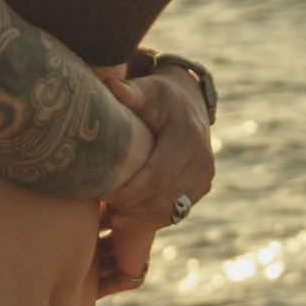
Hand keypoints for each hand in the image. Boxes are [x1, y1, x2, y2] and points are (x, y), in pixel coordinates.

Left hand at [98, 64, 212, 289]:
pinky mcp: (201, 189)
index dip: (126, 191)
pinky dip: (148, 219)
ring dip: (136, 216)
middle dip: (128, 205)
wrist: (188, 104)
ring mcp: (205, 178)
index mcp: (188, 137)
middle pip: (160, 198)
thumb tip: (111, 86)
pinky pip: (174, 214)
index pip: (155, 177)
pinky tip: (124, 217)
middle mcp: (203, 161)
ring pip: (167, 212)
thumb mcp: (146, 90)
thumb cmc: (159, 97)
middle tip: (102, 200)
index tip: (101, 190)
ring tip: (110, 211)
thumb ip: (129, 92)